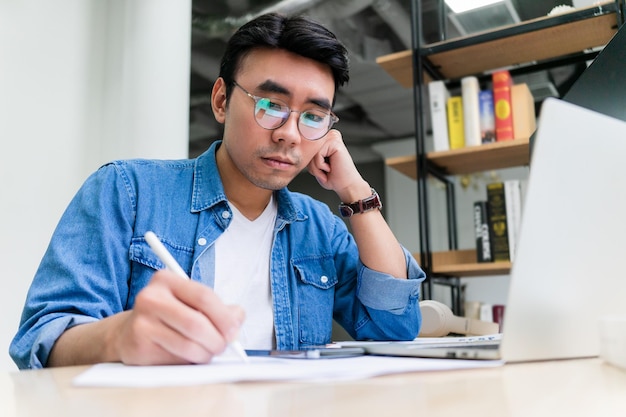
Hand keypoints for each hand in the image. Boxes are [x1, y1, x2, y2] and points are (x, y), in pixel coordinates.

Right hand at [114, 270, 244, 364]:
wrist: (127, 333)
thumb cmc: (166, 316)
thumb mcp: (189, 303)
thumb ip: (217, 308)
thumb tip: (238, 317)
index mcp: (166, 280)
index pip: (204, 296)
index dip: (224, 317)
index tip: (233, 330)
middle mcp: (151, 297)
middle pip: (196, 323)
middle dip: (217, 340)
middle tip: (222, 346)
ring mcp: (142, 322)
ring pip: (188, 345)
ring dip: (205, 354)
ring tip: (206, 353)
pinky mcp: (138, 346)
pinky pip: (175, 359)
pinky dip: (189, 362)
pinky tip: (188, 357)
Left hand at [307, 129, 369, 201]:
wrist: (346, 186)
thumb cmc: (333, 177)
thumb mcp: (314, 164)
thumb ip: (308, 153)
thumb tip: (299, 146)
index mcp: (325, 139)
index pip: (305, 147)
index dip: (309, 162)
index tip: (320, 170)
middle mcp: (329, 136)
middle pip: (307, 149)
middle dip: (312, 165)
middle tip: (324, 173)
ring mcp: (332, 137)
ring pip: (312, 152)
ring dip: (316, 167)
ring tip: (327, 171)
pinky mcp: (335, 142)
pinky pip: (317, 154)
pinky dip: (321, 166)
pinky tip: (330, 168)